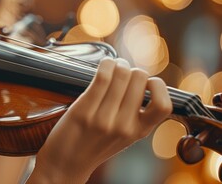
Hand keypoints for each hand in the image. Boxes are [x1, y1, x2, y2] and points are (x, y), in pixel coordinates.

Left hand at [27, 58, 171, 183]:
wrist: (65, 164)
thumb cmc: (93, 144)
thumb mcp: (123, 135)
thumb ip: (134, 114)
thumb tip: (141, 80)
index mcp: (138, 132)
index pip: (164, 105)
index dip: (158, 86)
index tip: (146, 82)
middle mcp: (124, 126)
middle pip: (140, 79)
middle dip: (132, 69)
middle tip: (123, 72)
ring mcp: (104, 119)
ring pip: (122, 74)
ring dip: (118, 64)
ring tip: (113, 67)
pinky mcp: (83, 110)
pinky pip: (102, 77)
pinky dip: (105, 64)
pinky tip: (104, 65)